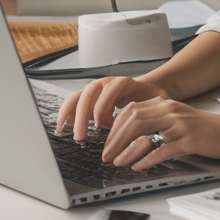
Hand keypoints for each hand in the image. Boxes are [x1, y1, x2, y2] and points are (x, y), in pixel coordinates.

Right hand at [55, 77, 171, 141]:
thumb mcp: (157, 105)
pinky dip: (67, 112)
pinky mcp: (91, 97)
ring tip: (64, 131)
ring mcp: (97, 88)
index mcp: (125, 83)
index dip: (105, 106)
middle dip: (82, 115)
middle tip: (80, 136)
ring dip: (71, 114)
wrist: (150, 92)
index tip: (103, 125)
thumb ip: (150, 115)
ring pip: (79, 95)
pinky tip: (62, 126)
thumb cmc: (153, 101)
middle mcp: (108, 83)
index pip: (111, 89)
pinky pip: (74, 101)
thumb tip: (144, 133)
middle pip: (90, 92)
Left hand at [101, 97, 219, 170]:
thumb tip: (130, 138)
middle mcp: (170, 110)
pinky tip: (139, 167)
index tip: (107, 143)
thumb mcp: (178, 120)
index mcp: (165, 104)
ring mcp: (180, 124)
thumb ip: (156, 123)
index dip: (114, 128)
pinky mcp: (190, 140)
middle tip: (107, 155)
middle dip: (115, 138)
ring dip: (127, 149)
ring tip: (117, 162)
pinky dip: (148, 158)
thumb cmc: (206, 131)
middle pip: (132, 119)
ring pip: (144, 132)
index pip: (130, 110)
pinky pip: (163, 148)